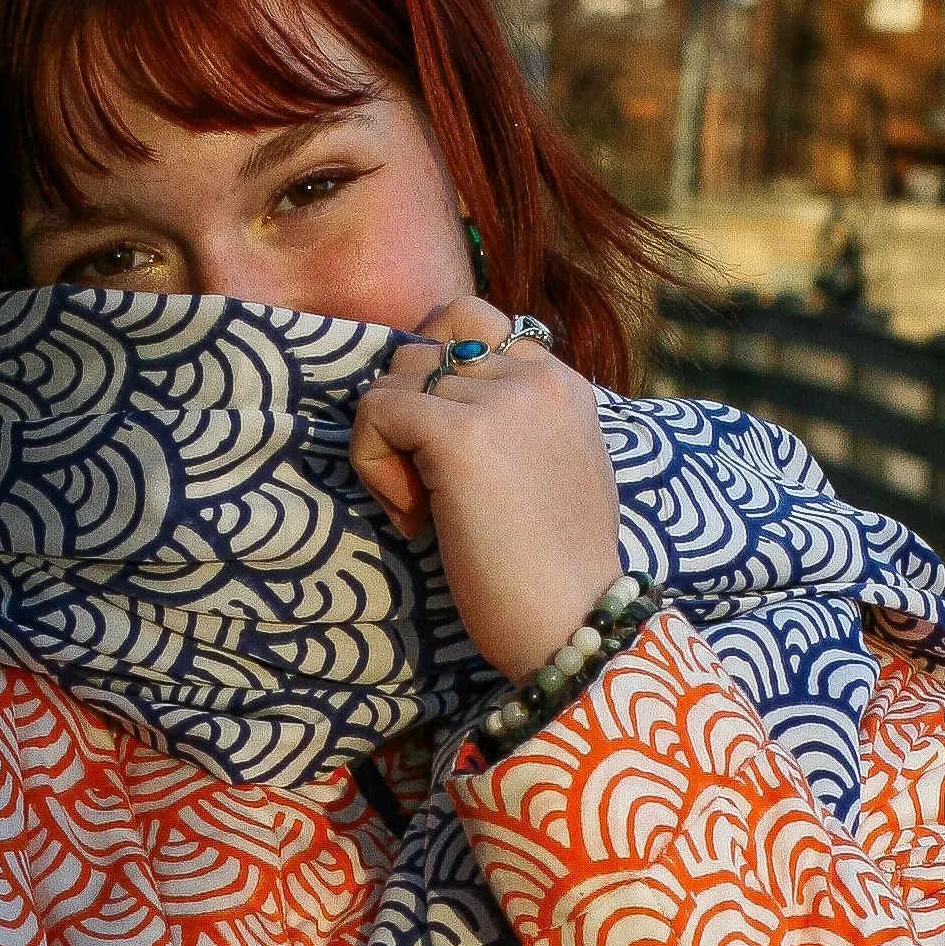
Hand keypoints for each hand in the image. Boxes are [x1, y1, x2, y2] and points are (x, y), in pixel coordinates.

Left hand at [350, 296, 625, 684]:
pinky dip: (371, 464)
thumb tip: (442, 400)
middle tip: (430, 494)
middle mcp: (535, 377)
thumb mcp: (552, 472)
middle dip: (409, 418)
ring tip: (424, 511)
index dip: (436, 379)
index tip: (448, 454)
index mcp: (562, 382)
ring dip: (388, 444)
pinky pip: (375, 410)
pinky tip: (412, 519)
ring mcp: (500, 400)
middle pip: (422, 352)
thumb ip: (516, 423)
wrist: (572, 622)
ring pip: (393, 378)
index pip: (472, 323)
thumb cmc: (554, 571)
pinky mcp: (459, 435)